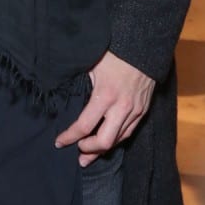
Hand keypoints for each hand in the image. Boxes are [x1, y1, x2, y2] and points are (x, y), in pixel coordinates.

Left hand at [55, 51, 154, 165]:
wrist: (145, 48)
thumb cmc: (114, 55)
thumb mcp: (92, 66)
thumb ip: (80, 86)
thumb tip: (64, 97)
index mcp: (105, 96)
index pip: (84, 126)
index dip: (69, 137)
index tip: (59, 142)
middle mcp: (121, 107)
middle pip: (104, 141)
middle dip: (88, 149)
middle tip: (77, 151)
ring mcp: (134, 111)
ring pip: (118, 140)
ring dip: (102, 150)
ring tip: (89, 156)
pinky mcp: (143, 111)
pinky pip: (128, 133)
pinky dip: (116, 140)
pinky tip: (107, 144)